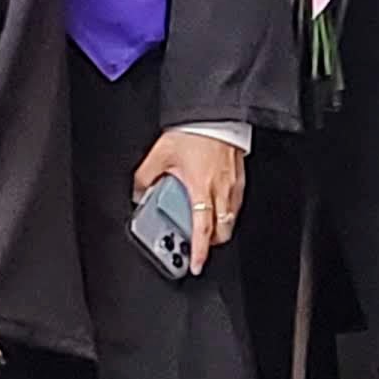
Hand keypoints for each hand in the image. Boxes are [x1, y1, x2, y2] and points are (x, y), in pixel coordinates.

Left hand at [133, 127, 245, 269]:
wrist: (215, 113)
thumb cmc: (194, 131)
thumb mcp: (160, 154)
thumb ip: (145, 176)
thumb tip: (138, 192)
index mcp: (200, 188)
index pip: (202, 229)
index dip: (199, 251)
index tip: (196, 264)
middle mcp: (220, 190)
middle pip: (221, 230)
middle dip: (210, 242)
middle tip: (198, 244)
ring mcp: (232, 184)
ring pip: (230, 218)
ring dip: (219, 228)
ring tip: (205, 226)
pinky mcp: (239, 176)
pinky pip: (236, 203)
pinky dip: (227, 210)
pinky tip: (215, 203)